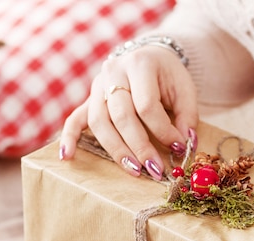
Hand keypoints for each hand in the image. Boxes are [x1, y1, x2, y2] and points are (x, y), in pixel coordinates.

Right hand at [59, 45, 197, 179]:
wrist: (149, 57)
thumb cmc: (168, 75)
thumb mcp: (185, 89)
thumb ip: (186, 116)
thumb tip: (183, 145)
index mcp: (139, 64)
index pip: (147, 105)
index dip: (162, 130)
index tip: (177, 147)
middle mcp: (114, 72)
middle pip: (121, 116)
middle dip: (139, 146)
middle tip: (154, 169)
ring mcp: (97, 86)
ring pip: (99, 122)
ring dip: (116, 150)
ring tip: (133, 170)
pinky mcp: (89, 100)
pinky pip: (74, 119)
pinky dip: (69, 138)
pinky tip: (67, 157)